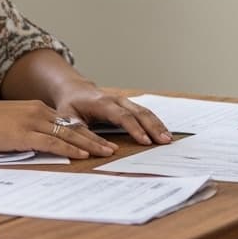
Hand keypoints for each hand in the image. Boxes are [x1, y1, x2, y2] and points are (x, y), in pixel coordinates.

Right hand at [0, 99, 121, 159]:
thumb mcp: (10, 124)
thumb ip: (26, 131)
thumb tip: (38, 145)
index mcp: (36, 109)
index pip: (67, 122)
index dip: (85, 133)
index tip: (99, 141)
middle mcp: (38, 112)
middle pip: (73, 128)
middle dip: (95, 140)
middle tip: (112, 149)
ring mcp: (32, 122)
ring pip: (68, 135)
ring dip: (90, 145)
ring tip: (106, 153)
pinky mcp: (24, 134)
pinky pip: (53, 142)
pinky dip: (69, 149)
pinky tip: (82, 155)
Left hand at [56, 88, 172, 145]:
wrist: (75, 90)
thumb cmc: (70, 106)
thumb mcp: (69, 119)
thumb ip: (82, 133)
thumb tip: (101, 148)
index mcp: (102, 103)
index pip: (122, 116)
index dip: (134, 128)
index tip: (145, 141)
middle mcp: (117, 100)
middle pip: (139, 112)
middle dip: (153, 127)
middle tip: (165, 141)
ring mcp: (125, 101)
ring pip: (145, 112)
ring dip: (158, 125)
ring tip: (168, 139)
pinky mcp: (129, 105)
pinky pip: (145, 113)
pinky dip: (155, 123)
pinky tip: (163, 132)